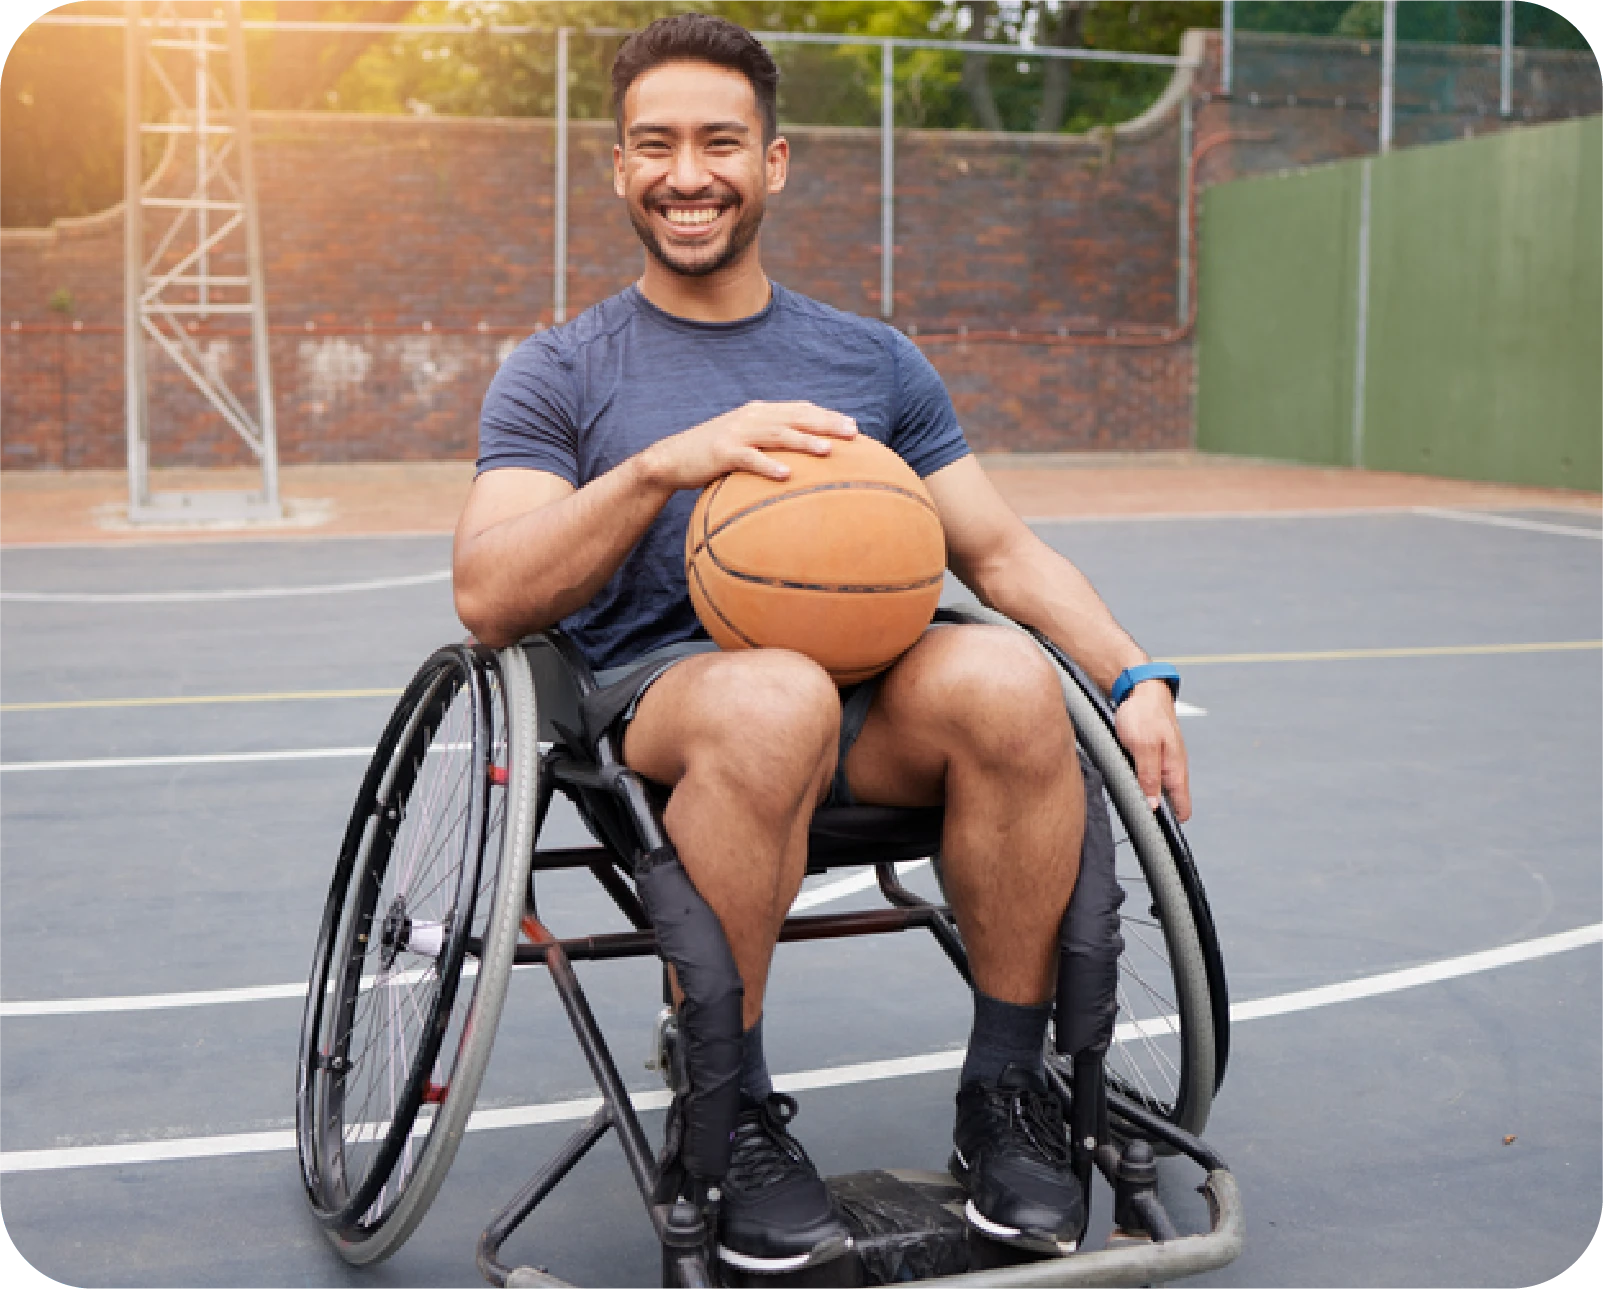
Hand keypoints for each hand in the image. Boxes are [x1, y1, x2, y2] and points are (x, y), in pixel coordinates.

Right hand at [640, 401, 857, 491]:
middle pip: (795, 417)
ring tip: (828, 450)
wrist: (672, 459)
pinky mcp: (722, 452)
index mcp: (759, 413)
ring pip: (777, 434)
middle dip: (826, 423)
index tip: (854, 428)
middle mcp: (751, 417)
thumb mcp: (744, 443)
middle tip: (853, 434)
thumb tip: (800, 461)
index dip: (827, 416)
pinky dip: (769, 465)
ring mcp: (737, 433)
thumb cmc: (713, 456)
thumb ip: (769, 444)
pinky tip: (787, 475)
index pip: (800, 409)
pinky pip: (750, 459)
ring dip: (804, 440)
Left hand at [1113, 681, 1191, 821]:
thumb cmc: (1143, 713)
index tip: (1154, 830)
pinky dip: (1136, 779)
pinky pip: (1146, 775)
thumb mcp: (1143, 747)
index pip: (1182, 807)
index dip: (1171, 822)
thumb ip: (1149, 777)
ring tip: (1129, 797)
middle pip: (1167, 801)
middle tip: (1135, 814)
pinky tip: (1125, 778)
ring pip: (1154, 788)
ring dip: (1142, 794)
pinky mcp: (1150, 754)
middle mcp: (1172, 768)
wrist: (1139, 688)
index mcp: (1175, 769)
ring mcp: (1162, 761)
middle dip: (1152, 810)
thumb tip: (1153, 806)